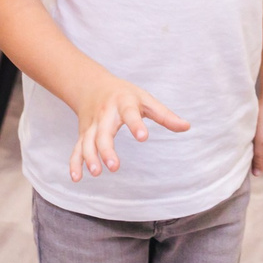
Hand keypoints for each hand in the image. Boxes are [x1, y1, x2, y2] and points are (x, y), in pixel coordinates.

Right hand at [69, 76, 189, 181]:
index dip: (136, 125)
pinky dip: (74, 162)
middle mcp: (105, 115)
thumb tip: (187, 127)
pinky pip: (77, 149)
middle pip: (103, 133)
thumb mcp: (146, 99)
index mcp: (123, 103)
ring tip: (96, 173)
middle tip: (114, 166)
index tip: (143, 137)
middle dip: (106, 150)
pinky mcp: (83, 134)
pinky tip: (77, 178)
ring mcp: (92, 125)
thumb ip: (165, 115)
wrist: (92, 85)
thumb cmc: (125, 94)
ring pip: (87, 142)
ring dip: (89, 157)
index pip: (130, 113)